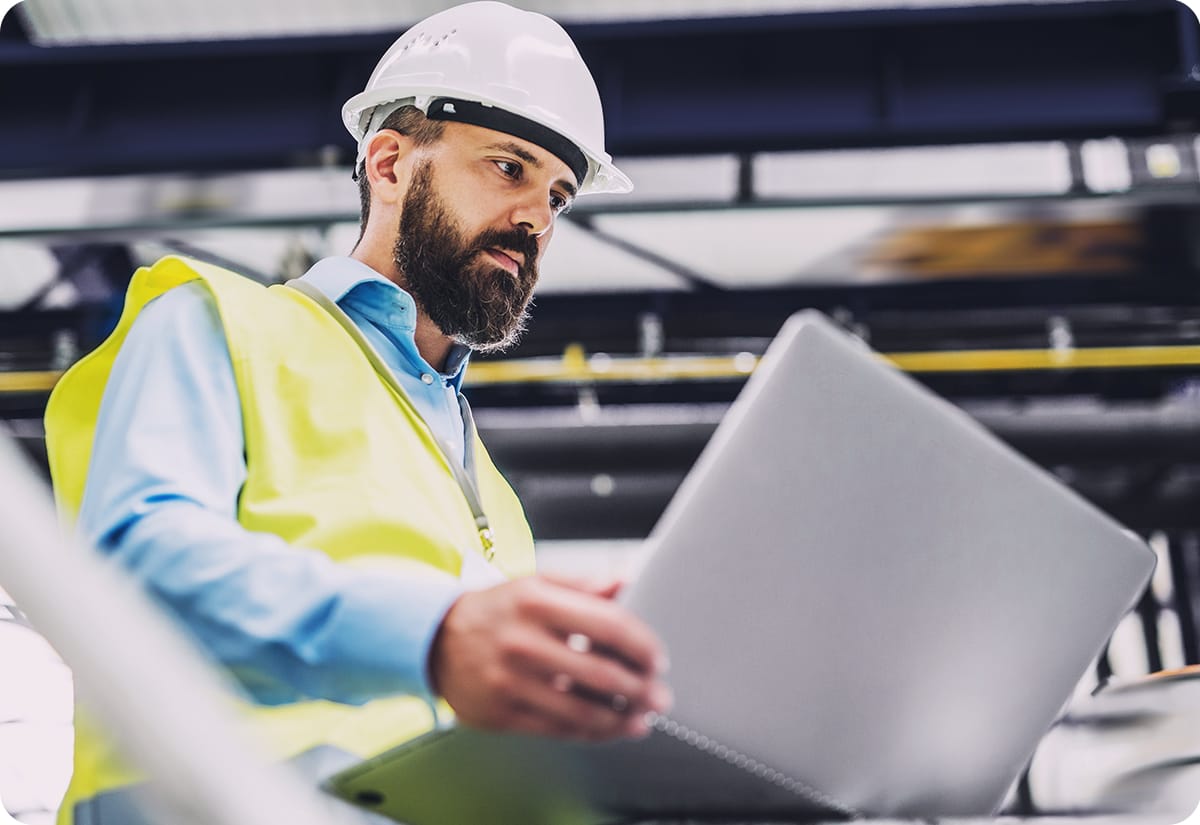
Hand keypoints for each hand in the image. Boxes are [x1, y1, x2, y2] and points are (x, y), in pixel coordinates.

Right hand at [429, 573, 671, 741]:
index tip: (657, 658)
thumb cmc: (496, 610)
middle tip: (660, 696)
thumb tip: (627, 580)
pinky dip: (593, 732)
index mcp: (537, 601)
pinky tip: (612, 728)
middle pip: (600, 673)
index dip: (642, 645)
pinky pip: (559, 730)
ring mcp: (511, 681)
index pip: (608, 624)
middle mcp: (523, 641)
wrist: (436, 639)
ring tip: (642, 717)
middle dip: (641, 689)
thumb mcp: (535, 583)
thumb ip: (584, 584)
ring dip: (623, 718)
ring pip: (582, 710)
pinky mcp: (502, 713)